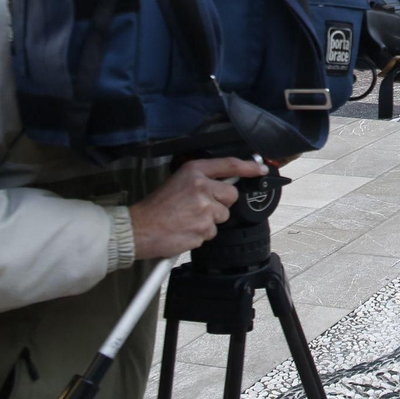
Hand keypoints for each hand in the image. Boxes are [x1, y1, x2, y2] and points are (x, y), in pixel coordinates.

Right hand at [131, 157, 266, 259]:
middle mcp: (201, 187)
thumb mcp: (178, 181)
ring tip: (188, 219)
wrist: (139, 228)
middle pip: (231, 196)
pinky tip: (185, 229)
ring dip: (210, 221)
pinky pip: (212, 232)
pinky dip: (201, 234)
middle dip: (221, 204)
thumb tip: (225, 184)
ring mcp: (203, 209)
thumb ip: (202, 180)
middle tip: (199, 207)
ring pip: (222, 216)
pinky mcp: (203, 229)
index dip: (249, 167)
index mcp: (195, 171)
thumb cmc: (156, 207)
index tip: (261, 169)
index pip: (230, 165)